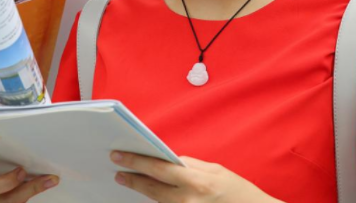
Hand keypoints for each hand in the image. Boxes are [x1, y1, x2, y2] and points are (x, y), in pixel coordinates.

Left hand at [110, 151, 279, 202]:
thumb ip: (189, 165)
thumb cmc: (238, 191)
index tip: (120, 156)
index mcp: (196, 182)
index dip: (136, 161)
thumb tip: (168, 160)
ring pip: (156, 201)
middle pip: (151, 188)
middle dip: (132, 178)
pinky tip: (147, 194)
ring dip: (142, 190)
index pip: (158, 168)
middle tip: (118, 170)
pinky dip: (157, 201)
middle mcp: (188, 201)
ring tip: (129, 180)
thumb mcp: (215, 170)